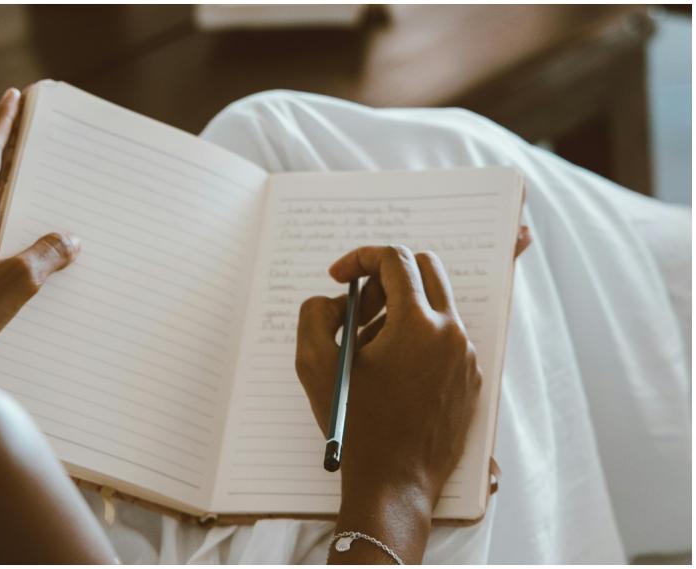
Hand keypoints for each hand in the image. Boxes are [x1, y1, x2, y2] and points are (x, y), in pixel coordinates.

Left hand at [0, 88, 80, 369]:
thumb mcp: (15, 282)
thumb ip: (46, 255)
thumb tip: (69, 239)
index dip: (2, 123)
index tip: (14, 96)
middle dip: (17, 157)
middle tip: (42, 141)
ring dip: (20, 202)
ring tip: (53, 200)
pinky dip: (17, 239)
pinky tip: (38, 259)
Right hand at [297, 246, 480, 509]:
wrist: (395, 484)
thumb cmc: (355, 426)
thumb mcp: (315, 364)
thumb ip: (315, 313)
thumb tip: (335, 299)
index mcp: (418, 323)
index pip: (394, 259)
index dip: (359, 258)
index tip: (339, 276)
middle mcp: (451, 333)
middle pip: (424, 269)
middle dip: (386, 276)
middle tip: (359, 305)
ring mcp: (465, 356)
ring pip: (435, 304)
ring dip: (400, 308)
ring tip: (368, 346)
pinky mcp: (470, 378)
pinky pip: (444, 337)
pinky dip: (416, 336)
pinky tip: (390, 370)